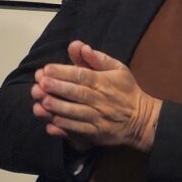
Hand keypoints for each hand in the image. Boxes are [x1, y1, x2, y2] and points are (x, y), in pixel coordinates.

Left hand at [31, 40, 160, 151]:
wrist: (142, 120)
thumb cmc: (126, 90)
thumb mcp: (118, 69)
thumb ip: (98, 58)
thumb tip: (82, 47)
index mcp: (104, 82)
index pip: (82, 75)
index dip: (64, 72)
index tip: (46, 69)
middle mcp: (101, 100)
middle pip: (77, 93)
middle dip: (57, 88)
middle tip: (40, 84)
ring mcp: (99, 118)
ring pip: (76, 113)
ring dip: (58, 108)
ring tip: (42, 102)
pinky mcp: (97, 134)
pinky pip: (80, 131)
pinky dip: (65, 128)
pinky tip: (51, 123)